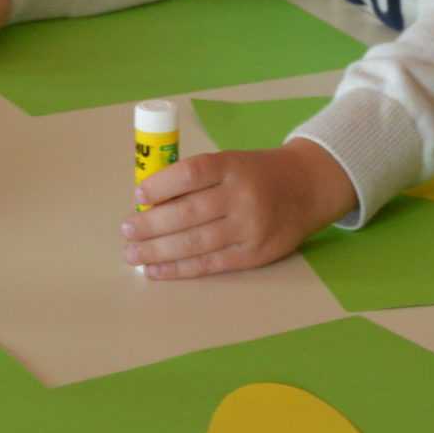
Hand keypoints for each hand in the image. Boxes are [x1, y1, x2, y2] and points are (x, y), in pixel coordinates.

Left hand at [121, 139, 357, 277]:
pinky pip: (210, 264)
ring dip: (158, 251)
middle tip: (126, 231)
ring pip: (196, 242)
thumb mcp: (231, 162)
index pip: (191, 174)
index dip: (161, 185)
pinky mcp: (254, 255)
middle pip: (189, 212)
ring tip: (133, 254)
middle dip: (150, 225)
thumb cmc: (257, 174)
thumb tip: (147, 204)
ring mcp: (250, 228)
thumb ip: (197, 180)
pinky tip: (157, 269)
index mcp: (233, 166)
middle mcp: (242, 196)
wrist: (308, 188)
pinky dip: (180, 269)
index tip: (138, 196)